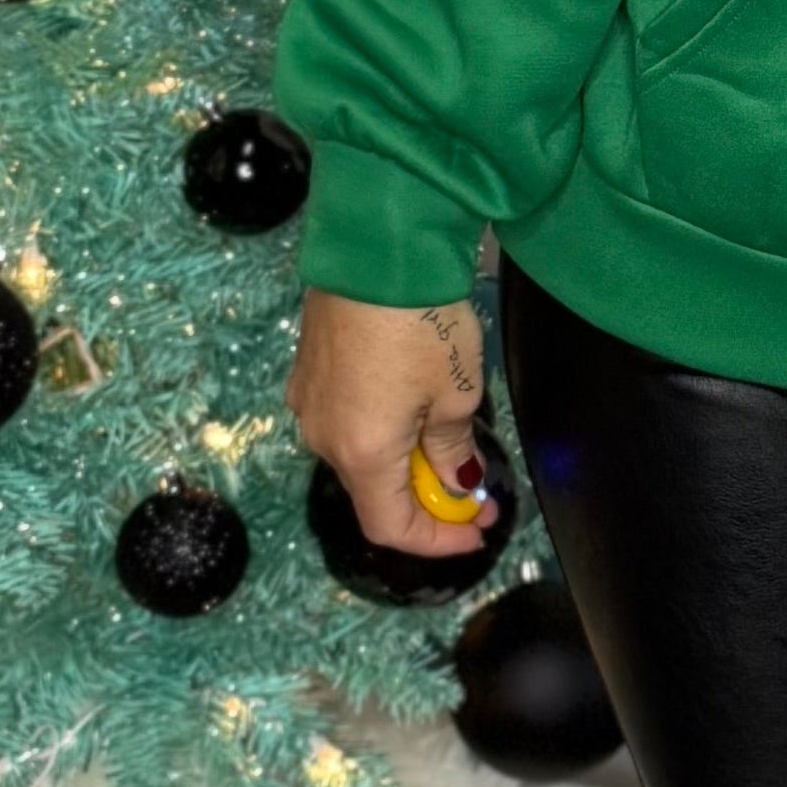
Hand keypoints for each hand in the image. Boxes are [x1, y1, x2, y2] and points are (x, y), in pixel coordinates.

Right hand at [284, 287, 499, 556]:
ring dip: (402, 460)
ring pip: (358, 452)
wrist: (377, 247)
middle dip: (425, 498)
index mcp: (360, 454)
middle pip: (373, 490)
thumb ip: (452, 447)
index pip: (390, 526)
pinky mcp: (308, 366)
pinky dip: (381, 428)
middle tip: (475, 489)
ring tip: (448, 441)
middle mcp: (323, 436)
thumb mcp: (456, 391)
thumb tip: (456, 481)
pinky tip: (412, 403)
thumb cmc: (423, 323)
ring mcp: (309, 399)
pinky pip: (346, 416)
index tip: (477, 530)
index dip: (435, 539)